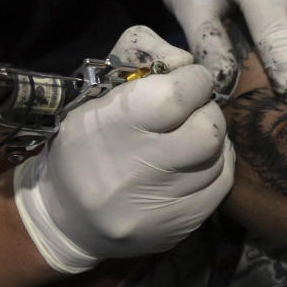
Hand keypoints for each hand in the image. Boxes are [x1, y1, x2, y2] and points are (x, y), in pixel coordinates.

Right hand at [14, 25, 233, 272]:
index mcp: (108, 128)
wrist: (66, 220)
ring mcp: (157, 208)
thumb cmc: (82, 145)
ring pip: (218, 157)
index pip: (176, 97)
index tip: (189, 80)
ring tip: (188, 137)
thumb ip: (140, 58)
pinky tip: (196, 161)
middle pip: (208, 130)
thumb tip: (187, 62)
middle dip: (207, 110)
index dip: (194, 81)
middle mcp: (133, 172)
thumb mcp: (95, 91)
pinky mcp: (179, 228)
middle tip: (192, 111)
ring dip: (211, 139)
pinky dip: (216, 165)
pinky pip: (221, 185)